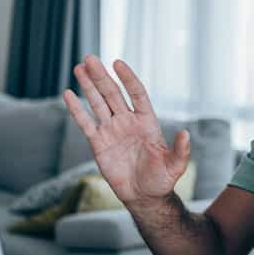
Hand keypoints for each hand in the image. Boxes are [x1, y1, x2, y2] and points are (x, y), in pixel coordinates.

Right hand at [62, 55, 189, 205]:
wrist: (144, 196)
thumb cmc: (161, 180)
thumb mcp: (174, 166)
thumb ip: (180, 150)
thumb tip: (185, 133)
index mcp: (146, 121)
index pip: (136, 93)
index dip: (127, 78)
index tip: (117, 63)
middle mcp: (128, 121)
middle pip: (112, 93)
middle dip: (101, 76)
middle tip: (90, 58)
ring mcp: (112, 130)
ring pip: (98, 103)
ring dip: (88, 86)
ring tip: (79, 67)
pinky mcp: (98, 143)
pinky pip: (85, 123)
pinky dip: (76, 109)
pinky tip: (68, 94)